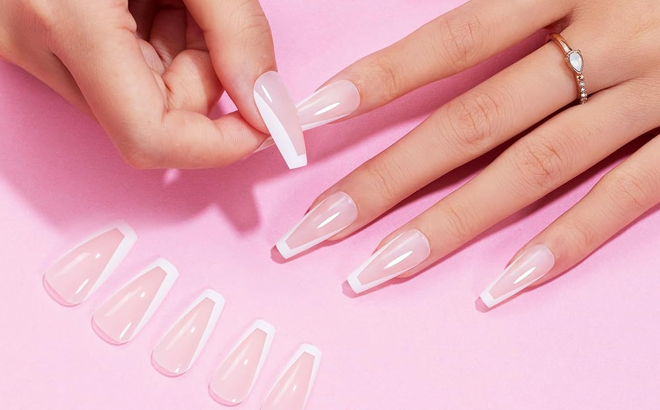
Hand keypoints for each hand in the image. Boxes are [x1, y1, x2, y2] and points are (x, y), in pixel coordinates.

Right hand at [0, 0, 274, 167]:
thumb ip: (237, 30)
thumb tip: (267, 105)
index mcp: (68, 16)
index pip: (149, 137)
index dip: (215, 146)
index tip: (262, 124)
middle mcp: (35, 42)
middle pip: (151, 118)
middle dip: (199, 78)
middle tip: (204, 16)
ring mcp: (28, 44)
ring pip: (134, 99)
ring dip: (175, 58)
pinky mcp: (34, 39)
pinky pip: (112, 74)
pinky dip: (149, 46)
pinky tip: (146, 0)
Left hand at [275, 0, 659, 305]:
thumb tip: (450, 35)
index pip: (453, 41)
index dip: (381, 81)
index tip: (313, 120)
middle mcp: (607, 42)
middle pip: (475, 122)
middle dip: (390, 178)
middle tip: (319, 227)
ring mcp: (654, 97)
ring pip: (535, 170)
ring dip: (454, 224)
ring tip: (383, 267)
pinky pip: (626, 199)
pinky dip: (567, 242)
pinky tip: (506, 283)